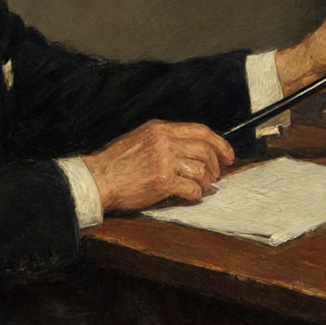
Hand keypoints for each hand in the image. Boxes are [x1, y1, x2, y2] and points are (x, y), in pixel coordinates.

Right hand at [82, 120, 234, 211]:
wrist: (98, 179)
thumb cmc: (117, 163)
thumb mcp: (142, 138)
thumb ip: (166, 139)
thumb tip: (195, 149)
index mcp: (160, 128)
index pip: (201, 131)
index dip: (219, 144)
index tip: (228, 156)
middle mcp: (164, 141)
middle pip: (205, 151)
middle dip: (215, 167)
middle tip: (213, 179)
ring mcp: (164, 160)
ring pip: (202, 170)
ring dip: (205, 183)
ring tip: (199, 189)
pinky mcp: (162, 181)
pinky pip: (192, 188)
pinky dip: (195, 194)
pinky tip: (190, 196)